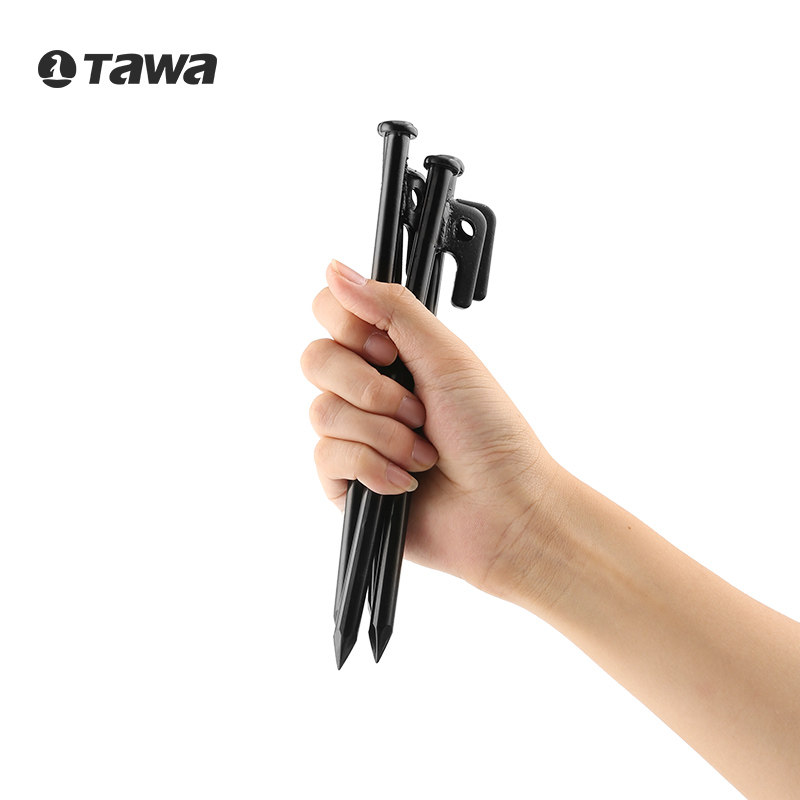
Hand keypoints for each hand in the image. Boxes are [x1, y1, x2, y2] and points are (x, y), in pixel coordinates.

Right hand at [301, 260, 562, 598]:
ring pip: (322, 412)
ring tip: (422, 453)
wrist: (505, 510)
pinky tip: (406, 481)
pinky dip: (373, 468)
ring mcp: (354, 434)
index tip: (388, 351)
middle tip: (418, 410)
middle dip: (371, 389)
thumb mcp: (446, 356)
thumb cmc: (491, 433)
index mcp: (391, 353)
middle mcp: (367, 389)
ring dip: (382, 434)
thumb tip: (336, 270)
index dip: (350, 329)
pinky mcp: (346, 480)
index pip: (331, 313)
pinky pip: (326, 458)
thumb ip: (391, 308)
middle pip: (315, 360)